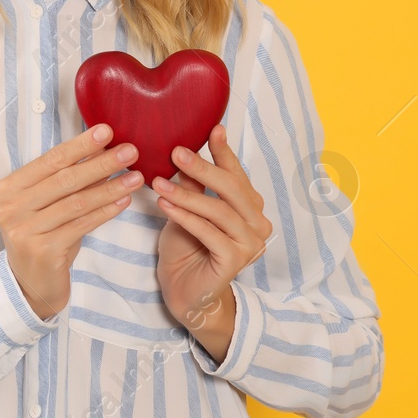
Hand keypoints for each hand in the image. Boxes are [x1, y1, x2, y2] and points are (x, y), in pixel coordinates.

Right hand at [0, 124, 143, 322]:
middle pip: (64, 179)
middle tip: (130, 151)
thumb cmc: (43, 236)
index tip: (106, 131)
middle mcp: (11, 207)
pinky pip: (81, 225)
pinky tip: (124, 201)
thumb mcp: (49, 205)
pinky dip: (105, 212)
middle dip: (100, 163)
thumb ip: (67, 180)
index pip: (49, 161)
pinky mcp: (44, 250)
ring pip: (75, 202)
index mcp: (9, 188)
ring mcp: (25, 230)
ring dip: (109, 188)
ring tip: (136, 177)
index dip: (79, 145)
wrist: (30, 283)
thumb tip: (102, 149)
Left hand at [153, 124, 272, 343]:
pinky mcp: (236, 260)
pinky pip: (209, 232)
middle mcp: (258, 223)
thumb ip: (192, 185)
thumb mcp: (185, 208)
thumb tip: (184, 151)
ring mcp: (251, 243)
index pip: (237, 174)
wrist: (183, 289)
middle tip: (176, 152)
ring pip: (219, 211)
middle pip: (232, 189)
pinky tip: (165, 205)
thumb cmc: (185, 246)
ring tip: (159, 182)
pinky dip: (185, 217)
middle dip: (203, 168)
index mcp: (249, 206)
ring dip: (187, 194)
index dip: (225, 152)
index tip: (213, 129)